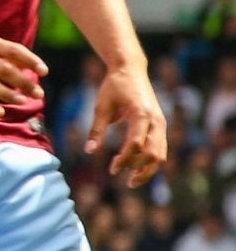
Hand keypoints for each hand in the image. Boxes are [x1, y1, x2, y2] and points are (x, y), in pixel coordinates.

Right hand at [0, 33, 43, 116]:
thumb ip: (6, 56)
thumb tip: (33, 68)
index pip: (13, 50)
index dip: (30, 61)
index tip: (44, 72)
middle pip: (4, 69)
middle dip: (23, 82)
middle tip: (38, 94)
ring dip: (8, 94)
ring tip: (23, 102)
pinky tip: (0, 113)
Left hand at [87, 64, 167, 186]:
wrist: (131, 70)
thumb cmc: (114, 87)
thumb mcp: (101, 106)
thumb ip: (96, 129)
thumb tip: (89, 151)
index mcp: (141, 114)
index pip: (136, 144)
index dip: (125, 159)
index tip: (112, 169)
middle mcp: (156, 120)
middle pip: (154, 153)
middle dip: (140, 170)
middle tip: (123, 179)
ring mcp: (161, 123)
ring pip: (161, 153)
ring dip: (148, 169)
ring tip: (132, 180)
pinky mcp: (160, 125)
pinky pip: (160, 148)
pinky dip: (151, 161)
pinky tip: (137, 168)